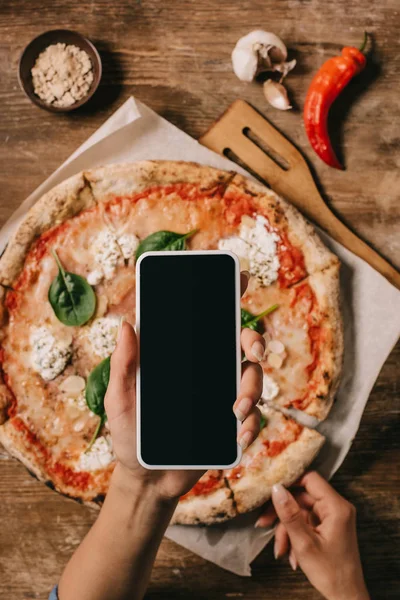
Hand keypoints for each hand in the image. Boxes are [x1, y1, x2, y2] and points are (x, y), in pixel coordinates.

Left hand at [105, 271, 263, 500]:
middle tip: (253, 351)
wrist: (146, 480)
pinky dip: (252, 423)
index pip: (207, 323)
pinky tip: (239, 433)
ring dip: (253, 388)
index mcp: (184, 359)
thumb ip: (123, 366)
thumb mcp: (119, 399)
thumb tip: (127, 324)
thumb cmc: (130, 435)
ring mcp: (222, 397)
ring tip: (236, 410)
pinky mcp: (231, 426)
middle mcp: (208, 373)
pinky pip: (254, 418)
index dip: (227, 298)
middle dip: (254, 341)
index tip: (242, 278)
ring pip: (253, 378)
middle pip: (242, 345)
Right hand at [256, 472, 369, 599]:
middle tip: (263, 523)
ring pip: (301, 512)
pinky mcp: (328, 527)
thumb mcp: (304, 543)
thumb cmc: (330, 572)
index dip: (290, 480)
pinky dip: (295, 535)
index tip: (270, 488)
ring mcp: (332, 518)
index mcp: (336, 506)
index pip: (310, 479)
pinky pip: (306, 523)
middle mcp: (336, 508)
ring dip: (287, 529)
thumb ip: (289, 514)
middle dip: (283, 513)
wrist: (345, 597)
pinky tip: (290, 554)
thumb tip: (276, 488)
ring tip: (280, 549)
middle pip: (302, 497)